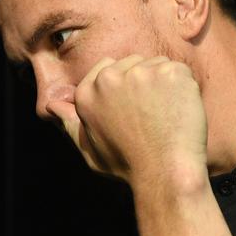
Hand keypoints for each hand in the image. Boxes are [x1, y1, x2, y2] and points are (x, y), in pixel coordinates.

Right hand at [46, 55, 207, 188]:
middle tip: (151, 113)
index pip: (107, 66)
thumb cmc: (127, 164)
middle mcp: (108, 79)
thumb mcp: (89, 146)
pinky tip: (180, 110)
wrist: (165, 173)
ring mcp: (139, 73)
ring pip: (156, 64)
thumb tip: (51, 105)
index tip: (133, 104)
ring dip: (164, 83)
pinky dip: (184, 87)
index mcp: (86, 93)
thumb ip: (70, 122)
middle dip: (143, 81)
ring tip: (165, 114)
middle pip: (132, 62)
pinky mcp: (168, 73)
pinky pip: (179, 70)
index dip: (123, 83)